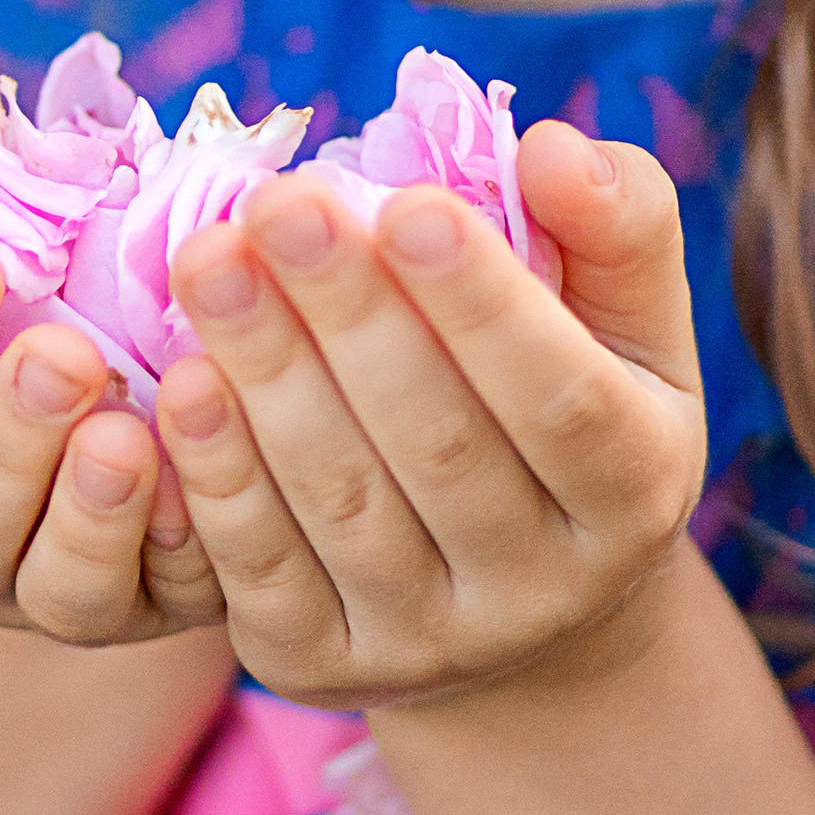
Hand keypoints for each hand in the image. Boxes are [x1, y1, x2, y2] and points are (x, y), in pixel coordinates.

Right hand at [0, 230, 226, 641]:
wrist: (148, 446)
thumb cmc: (49, 333)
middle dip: (7, 438)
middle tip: (63, 354)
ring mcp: (63, 596)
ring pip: (62, 588)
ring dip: (92, 512)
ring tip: (126, 436)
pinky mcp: (167, 612)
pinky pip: (179, 597)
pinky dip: (188, 542)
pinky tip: (202, 483)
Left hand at [146, 121, 703, 708]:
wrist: (520, 609)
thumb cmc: (571, 408)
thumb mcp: (626, 327)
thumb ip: (615, 228)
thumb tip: (557, 148)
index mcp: (633, 492)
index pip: (561, 400)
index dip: (483, 305)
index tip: (405, 203)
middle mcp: (542, 588)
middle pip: (437, 447)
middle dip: (349, 316)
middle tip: (277, 201)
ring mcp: (429, 642)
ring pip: (340, 503)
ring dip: (266, 375)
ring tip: (208, 260)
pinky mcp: (319, 665)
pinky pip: (261, 570)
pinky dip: (217, 475)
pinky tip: (180, 379)